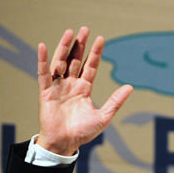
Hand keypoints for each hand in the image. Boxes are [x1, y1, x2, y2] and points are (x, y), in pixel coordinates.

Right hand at [36, 27, 132, 154]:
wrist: (65, 143)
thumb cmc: (83, 132)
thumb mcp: (104, 116)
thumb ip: (115, 101)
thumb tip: (130, 87)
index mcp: (84, 89)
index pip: (90, 66)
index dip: (95, 53)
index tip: (101, 39)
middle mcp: (71, 85)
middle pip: (75, 60)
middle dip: (80, 45)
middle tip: (85, 29)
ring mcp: (58, 87)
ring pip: (61, 62)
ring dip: (64, 47)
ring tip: (70, 32)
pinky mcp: (46, 92)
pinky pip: (43, 73)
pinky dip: (43, 60)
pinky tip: (44, 47)